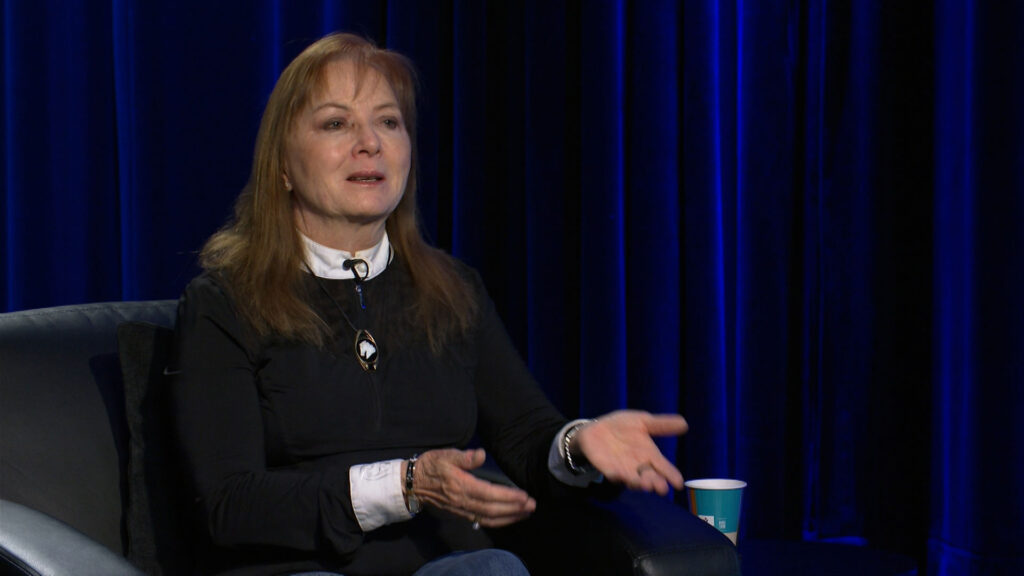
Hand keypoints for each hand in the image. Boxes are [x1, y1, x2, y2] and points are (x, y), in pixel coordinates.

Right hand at [406, 448, 535, 527]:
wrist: (412, 484)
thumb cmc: (430, 466)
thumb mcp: (445, 455)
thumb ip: (463, 457)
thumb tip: (481, 454)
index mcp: (461, 486)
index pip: (489, 494)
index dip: (508, 497)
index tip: (524, 496)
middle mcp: (463, 502)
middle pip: (492, 509)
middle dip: (514, 509)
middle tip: (532, 506)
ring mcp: (461, 510)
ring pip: (489, 518)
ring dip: (509, 517)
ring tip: (525, 513)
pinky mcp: (460, 514)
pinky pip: (482, 521)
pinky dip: (497, 521)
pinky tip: (508, 518)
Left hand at [574, 410, 687, 494]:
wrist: (597, 427)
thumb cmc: (623, 427)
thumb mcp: (642, 421)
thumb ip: (661, 425)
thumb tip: (684, 423)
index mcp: (650, 455)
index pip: (663, 467)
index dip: (671, 475)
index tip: (678, 483)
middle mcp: (638, 466)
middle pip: (650, 478)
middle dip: (655, 483)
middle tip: (661, 488)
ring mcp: (623, 468)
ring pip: (633, 480)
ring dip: (638, 483)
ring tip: (645, 485)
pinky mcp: (607, 468)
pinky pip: (612, 474)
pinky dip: (615, 475)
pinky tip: (619, 475)